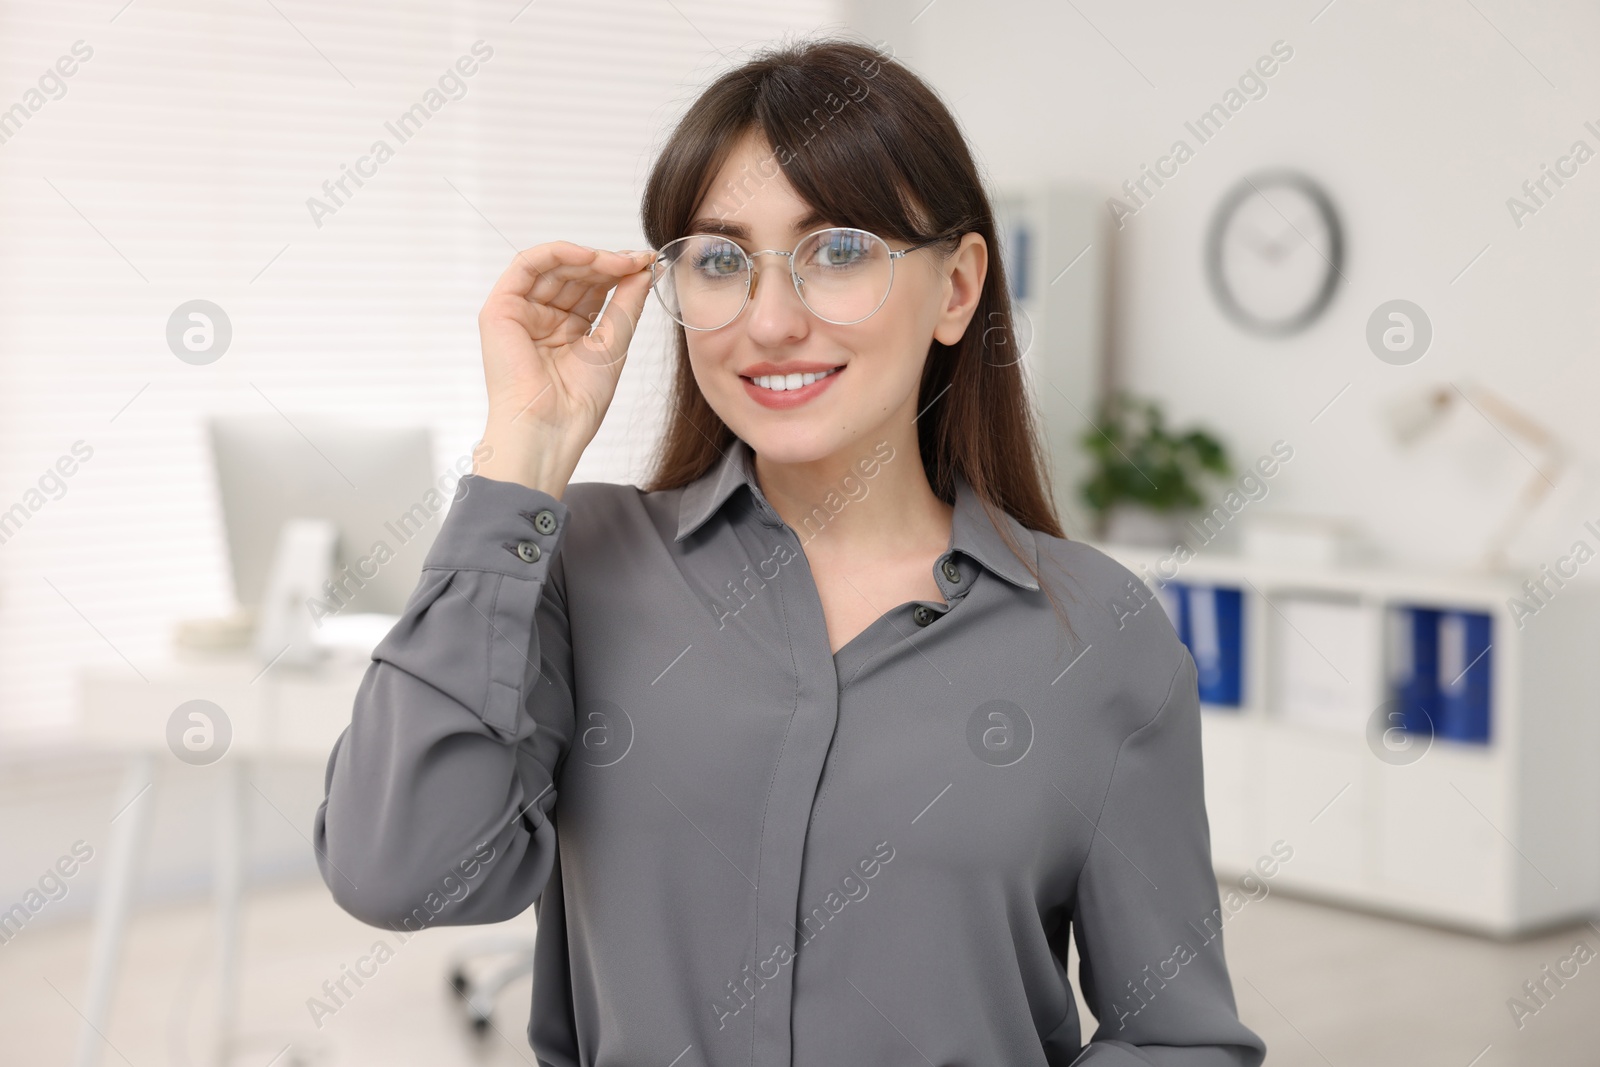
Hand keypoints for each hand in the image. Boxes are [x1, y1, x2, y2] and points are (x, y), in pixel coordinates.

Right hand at [474, 241, 655, 492]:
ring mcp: (519, 312)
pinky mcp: (500, 308)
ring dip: (588, 258)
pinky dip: (557, 253)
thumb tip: (643, 269)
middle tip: (637, 260)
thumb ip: (626, 303)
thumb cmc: (578, 400)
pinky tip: (589, 256)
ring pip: (553, 266)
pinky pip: (526, 265)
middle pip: (573, 274)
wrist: (552, 427)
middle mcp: (541, 318)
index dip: (618, 272)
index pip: (591, 288)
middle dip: (607, 263)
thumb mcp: (614, 342)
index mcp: (566, 330)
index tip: (646, 264)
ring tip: (619, 262)